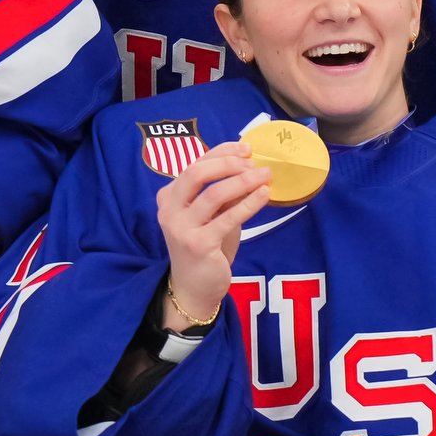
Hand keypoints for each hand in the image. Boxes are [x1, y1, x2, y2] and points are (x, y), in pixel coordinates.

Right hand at [154, 143, 268, 331]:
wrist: (194, 287)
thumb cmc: (206, 246)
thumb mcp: (212, 215)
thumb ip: (223, 193)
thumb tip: (250, 167)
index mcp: (169, 196)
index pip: (195, 164)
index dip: (222, 152)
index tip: (247, 148)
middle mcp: (169, 209)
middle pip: (197, 173)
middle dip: (229, 163)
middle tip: (255, 163)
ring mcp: (181, 227)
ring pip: (213, 194)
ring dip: (243, 181)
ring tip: (266, 176)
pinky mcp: (198, 244)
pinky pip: (228, 217)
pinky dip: (248, 203)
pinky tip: (264, 195)